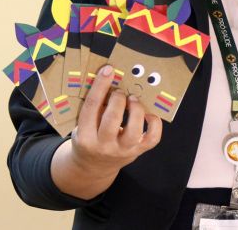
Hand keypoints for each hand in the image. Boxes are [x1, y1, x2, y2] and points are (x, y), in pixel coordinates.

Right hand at [50, 64, 161, 198]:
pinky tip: (149, 114)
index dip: (100, 86)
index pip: (91, 107)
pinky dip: (155, 124)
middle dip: (118, 100)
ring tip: (133, 100)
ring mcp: (122, 150)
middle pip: (112, 120)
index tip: (108, 70)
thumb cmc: (89, 138)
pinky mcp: (137, 152)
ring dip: (136, 110)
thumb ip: (93, 108)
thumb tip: (109, 81)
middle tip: (120, 92)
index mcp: (85, 136)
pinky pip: (152, 139)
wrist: (94, 167)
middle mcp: (103, 145)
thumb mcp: (82, 125)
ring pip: (133, 131)